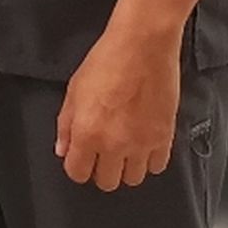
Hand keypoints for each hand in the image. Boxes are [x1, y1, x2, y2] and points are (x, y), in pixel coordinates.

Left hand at [54, 25, 181, 190]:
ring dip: (127, 167)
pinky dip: (150, 160)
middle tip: (104, 153)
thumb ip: (66, 124)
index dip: (78, 166)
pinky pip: (157, 166)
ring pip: (133, 178)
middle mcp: (114, 145)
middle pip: (107, 182)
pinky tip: (144, 143)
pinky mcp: (164, 137)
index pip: (78, 173)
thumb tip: (63, 149)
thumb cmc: (106, 61)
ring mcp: (141, 143)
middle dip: (102, 169)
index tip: (82, 157)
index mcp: (86, 133)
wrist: (143, 45)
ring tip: (126, 148)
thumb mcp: (74, 90)